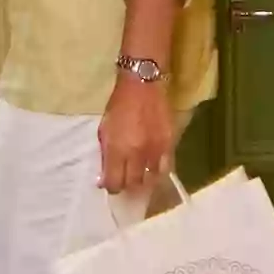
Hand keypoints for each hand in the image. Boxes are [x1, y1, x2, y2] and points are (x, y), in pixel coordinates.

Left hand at [98, 71, 178, 195]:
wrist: (143, 86)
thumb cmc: (119, 105)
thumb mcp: (104, 129)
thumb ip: (105, 154)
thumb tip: (104, 177)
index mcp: (117, 149)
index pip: (115, 182)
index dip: (111, 187)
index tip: (110, 184)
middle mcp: (136, 153)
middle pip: (133, 184)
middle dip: (126, 185)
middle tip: (124, 179)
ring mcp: (155, 150)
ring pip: (150, 179)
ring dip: (143, 180)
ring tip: (139, 175)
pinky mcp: (169, 144)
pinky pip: (166, 168)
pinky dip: (158, 172)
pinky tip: (153, 169)